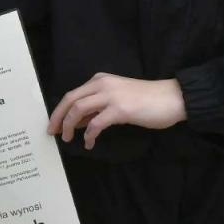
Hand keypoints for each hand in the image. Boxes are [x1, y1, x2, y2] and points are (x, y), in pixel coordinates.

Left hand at [48, 73, 185, 149]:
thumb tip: (79, 121)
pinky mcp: (120, 109)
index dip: (59, 110)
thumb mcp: (117, 99)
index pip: (72, 94)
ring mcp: (111, 95)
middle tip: (52, 133)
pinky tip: (90, 144)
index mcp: (100, 80)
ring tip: (68, 139)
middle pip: (70, 100)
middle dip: (58, 117)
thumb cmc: (146, 100)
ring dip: (69, 126)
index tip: (54, 124)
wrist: (171, 98)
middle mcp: (102, 84)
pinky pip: (96, 124)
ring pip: (79, 109)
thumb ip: (97, 107)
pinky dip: (89, 135)